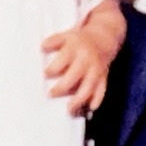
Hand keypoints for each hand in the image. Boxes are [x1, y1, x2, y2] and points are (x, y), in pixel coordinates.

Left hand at [42, 0, 125, 115]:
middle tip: (50, 94)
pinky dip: (97, 100)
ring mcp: (96, 69)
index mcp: (76, 48)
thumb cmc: (79, 40)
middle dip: (62, 87)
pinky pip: (102, 90)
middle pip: (74, 76)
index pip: (62, 60)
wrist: (103, 38)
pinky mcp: (104, 76)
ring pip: (89, 86)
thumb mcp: (66, 36)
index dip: (52, 69)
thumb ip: (53, 41)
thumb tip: (42, 47)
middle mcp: (87, 59)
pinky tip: (90, 108)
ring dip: (79, 99)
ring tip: (69, 109)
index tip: (45, 75)